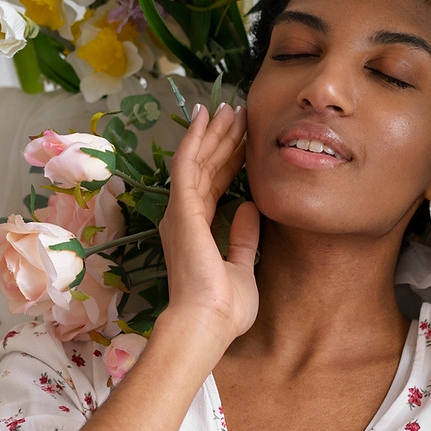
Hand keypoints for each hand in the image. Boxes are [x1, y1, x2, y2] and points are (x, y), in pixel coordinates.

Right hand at [156, 103, 259, 350]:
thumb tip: (249, 207)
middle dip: (222, 138)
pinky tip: (204, 116)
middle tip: (239, 111)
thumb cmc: (224, 307)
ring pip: (198, 159)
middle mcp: (184, 217)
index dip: (229, 159)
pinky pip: (188, 163)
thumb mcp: (242, 266)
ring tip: (229, 107)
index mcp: (196, 230)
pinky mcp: (181, 208)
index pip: (216, 185)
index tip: (244, 138)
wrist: (208, 323)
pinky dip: (195, 138)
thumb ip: (243, 237)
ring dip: (214, 131)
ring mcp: (181, 210)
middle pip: (207, 167)